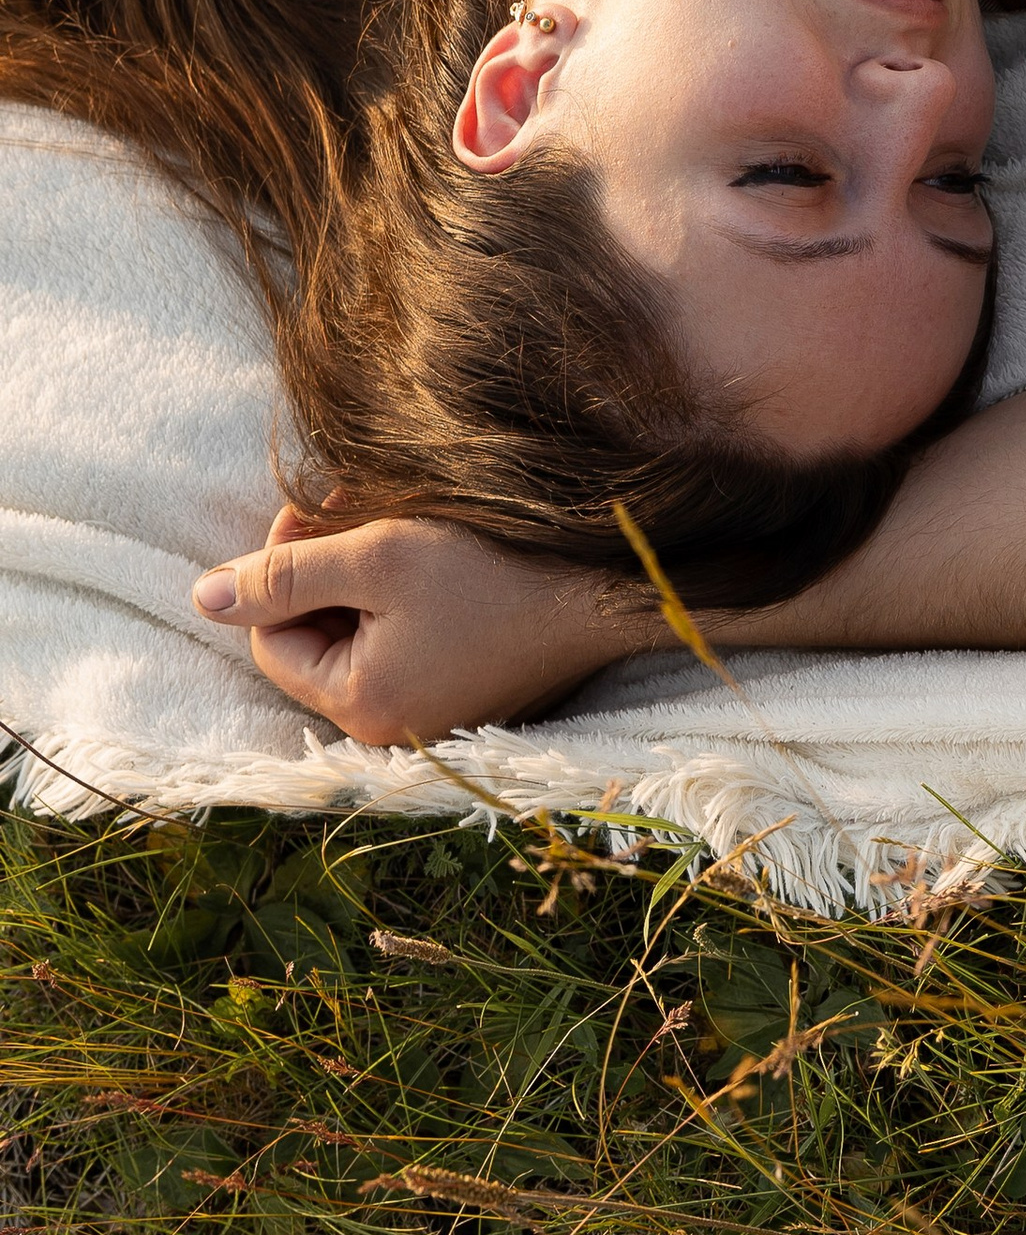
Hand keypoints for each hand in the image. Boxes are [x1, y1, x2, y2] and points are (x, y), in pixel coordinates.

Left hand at [192, 503, 647, 745]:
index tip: (321, 506)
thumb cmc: (499, 568)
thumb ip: (283, 573)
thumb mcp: (378, 553)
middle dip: (323, 571)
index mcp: (361, 706)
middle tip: (354, 504)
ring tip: (401, 525)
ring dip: (364, 579)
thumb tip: (199, 597)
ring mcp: (437, 719)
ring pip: (359, 641)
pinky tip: (437, 560)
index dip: (280, 568)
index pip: (269, 639)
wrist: (616, 588)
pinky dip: (406, 603)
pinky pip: (406, 650)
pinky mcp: (473, 698)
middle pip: (314, 642)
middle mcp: (394, 731)